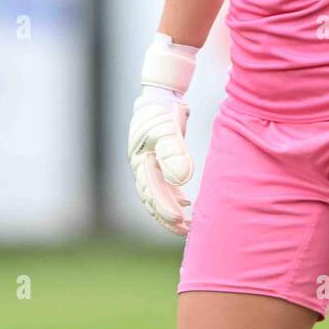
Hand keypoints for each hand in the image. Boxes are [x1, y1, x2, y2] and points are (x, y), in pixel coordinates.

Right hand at [127, 33, 199, 235]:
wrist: (159, 97)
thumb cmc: (162, 112)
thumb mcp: (168, 129)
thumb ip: (174, 152)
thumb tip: (182, 179)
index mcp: (140, 162)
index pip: (151, 192)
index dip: (164, 208)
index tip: (179, 221)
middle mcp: (142, 168)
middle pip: (152, 199)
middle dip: (167, 217)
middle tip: (185, 231)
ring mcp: (149, 166)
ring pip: (158, 196)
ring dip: (171, 211)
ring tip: (187, 226)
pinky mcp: (159, 164)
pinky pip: (165, 187)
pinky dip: (175, 198)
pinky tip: (188, 205)